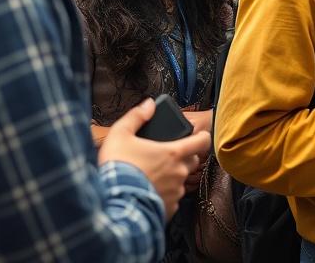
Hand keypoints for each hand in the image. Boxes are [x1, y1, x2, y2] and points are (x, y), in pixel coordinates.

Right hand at [99, 99, 210, 218]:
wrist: (112, 204)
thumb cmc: (118, 168)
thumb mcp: (120, 134)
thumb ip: (136, 116)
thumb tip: (149, 105)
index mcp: (173, 153)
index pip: (202, 141)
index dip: (202, 137)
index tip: (198, 136)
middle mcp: (179, 173)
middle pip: (192, 161)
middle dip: (183, 157)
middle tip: (165, 157)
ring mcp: (176, 193)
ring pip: (181, 181)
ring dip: (172, 178)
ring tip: (151, 177)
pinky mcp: (169, 210)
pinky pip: (172, 200)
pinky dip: (164, 196)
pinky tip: (148, 193)